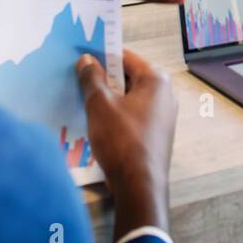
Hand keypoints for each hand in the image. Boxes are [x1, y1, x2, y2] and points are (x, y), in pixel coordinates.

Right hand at [77, 50, 175, 237]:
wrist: (140, 186)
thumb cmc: (121, 140)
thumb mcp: (100, 105)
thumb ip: (92, 78)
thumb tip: (86, 59)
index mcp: (156, 80)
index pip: (125, 56)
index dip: (101, 55)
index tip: (80, 57)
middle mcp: (165, 94)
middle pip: (128, 77)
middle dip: (103, 78)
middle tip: (77, 80)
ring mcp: (163, 115)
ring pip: (129, 97)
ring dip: (108, 98)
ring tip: (83, 101)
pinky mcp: (157, 134)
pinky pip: (133, 114)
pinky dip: (116, 114)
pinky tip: (97, 122)